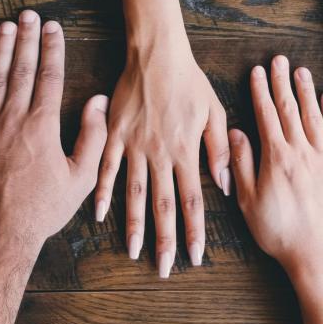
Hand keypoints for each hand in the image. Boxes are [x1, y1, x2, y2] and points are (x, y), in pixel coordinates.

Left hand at [0, 10, 107, 245]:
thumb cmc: (42, 208)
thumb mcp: (80, 178)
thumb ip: (92, 136)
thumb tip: (97, 102)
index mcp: (41, 126)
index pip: (48, 76)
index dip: (52, 48)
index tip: (54, 27)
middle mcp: (12, 118)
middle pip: (21, 68)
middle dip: (27, 38)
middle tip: (29, 14)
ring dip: (2, 48)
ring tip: (7, 25)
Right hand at [95, 30, 229, 277]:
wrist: (156, 56)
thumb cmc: (188, 82)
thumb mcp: (214, 112)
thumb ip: (218, 150)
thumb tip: (223, 185)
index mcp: (185, 151)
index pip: (192, 201)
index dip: (194, 232)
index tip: (194, 256)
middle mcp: (159, 154)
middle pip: (163, 205)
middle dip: (165, 239)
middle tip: (163, 268)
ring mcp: (134, 146)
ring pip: (134, 193)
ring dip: (134, 224)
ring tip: (134, 250)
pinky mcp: (114, 135)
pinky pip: (106, 168)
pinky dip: (103, 191)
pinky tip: (99, 214)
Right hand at [229, 55, 322, 282]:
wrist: (318, 255)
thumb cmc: (279, 230)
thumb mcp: (249, 200)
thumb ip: (241, 163)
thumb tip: (235, 133)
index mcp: (277, 157)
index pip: (267, 115)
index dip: (260, 92)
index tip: (257, 72)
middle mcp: (301, 152)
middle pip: (290, 109)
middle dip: (282, 83)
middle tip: (280, 61)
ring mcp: (322, 159)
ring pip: (313, 117)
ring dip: (306, 92)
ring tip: (302, 72)